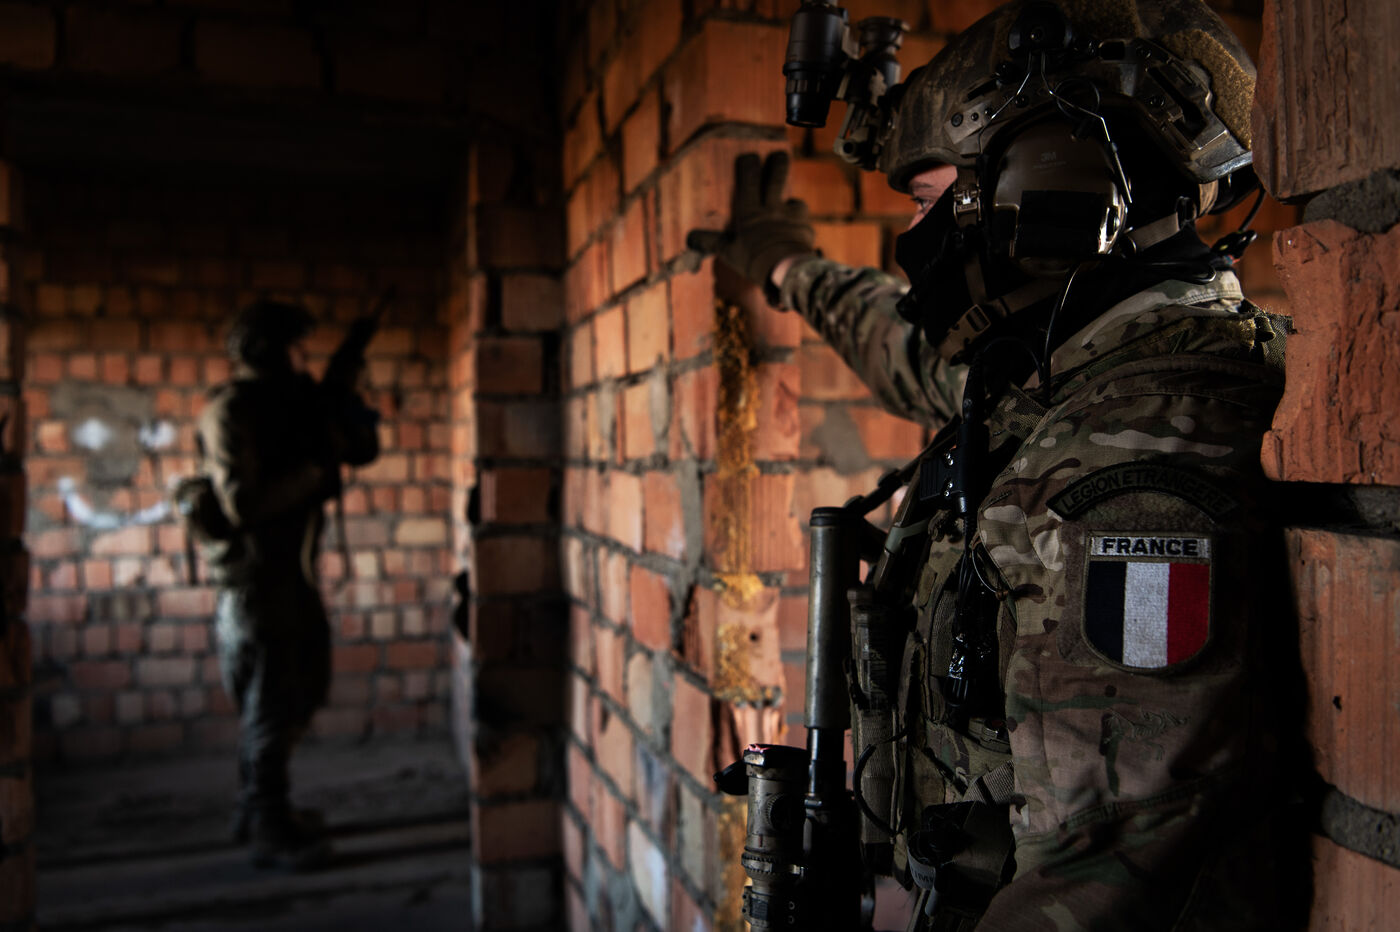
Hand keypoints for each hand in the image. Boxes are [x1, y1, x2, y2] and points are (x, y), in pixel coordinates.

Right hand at [686, 152, 814, 295]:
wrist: (784, 270)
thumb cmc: (752, 260)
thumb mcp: (728, 252)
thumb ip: (711, 242)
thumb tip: (690, 237)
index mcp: (749, 212)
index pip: (749, 180)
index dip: (749, 164)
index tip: (749, 156)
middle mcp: (771, 209)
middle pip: (776, 178)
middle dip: (778, 163)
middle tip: (779, 155)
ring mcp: (790, 216)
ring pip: (795, 200)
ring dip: (793, 200)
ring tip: (791, 204)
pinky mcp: (806, 228)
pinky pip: (805, 222)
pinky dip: (801, 225)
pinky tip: (798, 233)